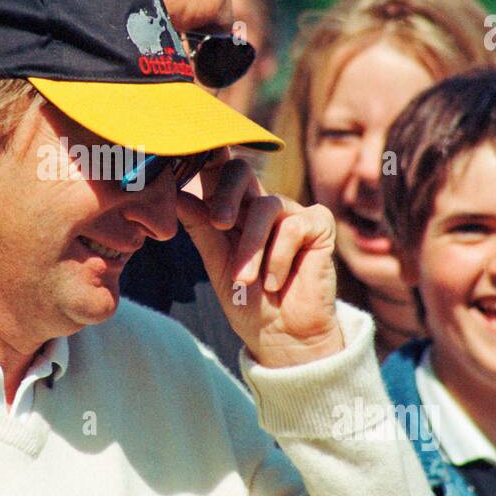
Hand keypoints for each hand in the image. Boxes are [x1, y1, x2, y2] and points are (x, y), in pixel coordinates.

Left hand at [178, 151, 344, 367]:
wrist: (281, 337)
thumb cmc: (248, 302)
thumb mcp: (217, 264)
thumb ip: (201, 229)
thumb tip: (177, 195)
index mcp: (233, 210)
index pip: (216, 173)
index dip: (205, 159)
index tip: (186, 158)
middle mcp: (261, 205)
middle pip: (240, 171)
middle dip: (225, 195)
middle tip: (219, 223)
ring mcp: (291, 213)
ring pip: (265, 207)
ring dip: (252, 248)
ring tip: (247, 281)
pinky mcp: (319, 225)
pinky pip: (294, 226)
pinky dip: (279, 258)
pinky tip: (276, 283)